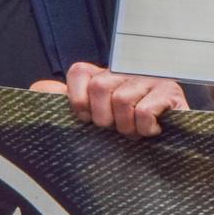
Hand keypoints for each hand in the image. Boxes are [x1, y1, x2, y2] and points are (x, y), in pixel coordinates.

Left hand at [30, 65, 186, 137]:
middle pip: (99, 87)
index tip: (89, 119)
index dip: (78, 101)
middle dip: (104, 119)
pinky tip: (153, 131)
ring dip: (127, 127)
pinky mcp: (171, 92)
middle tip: (116, 129)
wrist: (174, 143)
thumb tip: (40, 88)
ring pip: (122, 100)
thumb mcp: (94, 117)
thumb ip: (66, 102)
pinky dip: (145, 128)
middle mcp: (127, 72)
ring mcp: (151, 79)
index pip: (79, 72)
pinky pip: (145, 111)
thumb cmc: (127, 129)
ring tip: (135, 132)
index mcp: (106, 75)